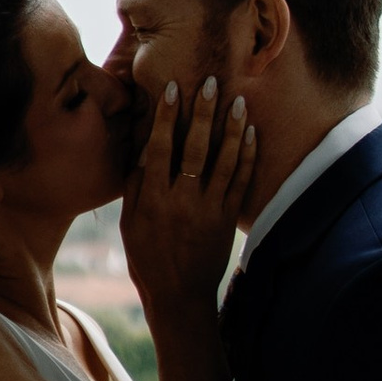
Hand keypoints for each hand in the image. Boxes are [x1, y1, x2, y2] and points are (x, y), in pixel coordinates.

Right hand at [118, 71, 255, 313]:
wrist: (179, 297)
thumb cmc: (147, 259)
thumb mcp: (130, 224)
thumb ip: (136, 187)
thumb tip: (143, 149)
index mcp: (154, 199)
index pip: (160, 148)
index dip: (166, 117)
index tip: (173, 88)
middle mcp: (182, 200)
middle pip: (195, 148)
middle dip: (203, 113)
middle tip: (211, 82)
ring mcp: (208, 209)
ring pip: (224, 161)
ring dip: (232, 128)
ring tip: (238, 101)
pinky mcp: (227, 219)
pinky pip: (240, 182)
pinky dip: (246, 156)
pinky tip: (251, 134)